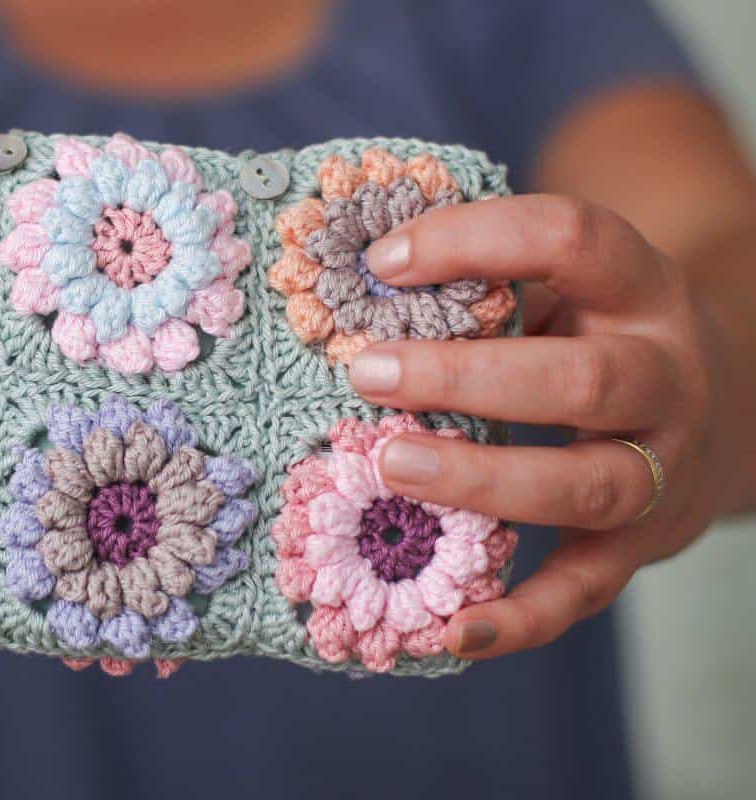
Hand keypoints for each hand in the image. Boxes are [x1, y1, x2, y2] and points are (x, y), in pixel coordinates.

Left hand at [349, 194, 717, 658]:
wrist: (723, 402)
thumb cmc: (597, 332)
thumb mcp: (566, 285)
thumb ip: (487, 284)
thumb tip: (359, 284)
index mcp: (638, 288)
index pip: (570, 239)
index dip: (474, 240)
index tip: (381, 261)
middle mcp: (665, 376)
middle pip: (581, 379)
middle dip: (465, 378)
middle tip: (367, 374)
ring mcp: (662, 467)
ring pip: (587, 485)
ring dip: (483, 480)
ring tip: (391, 465)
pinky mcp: (641, 545)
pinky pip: (584, 590)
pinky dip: (520, 619)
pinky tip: (452, 630)